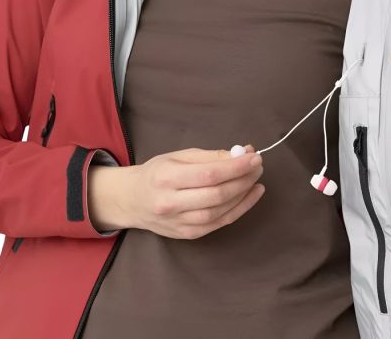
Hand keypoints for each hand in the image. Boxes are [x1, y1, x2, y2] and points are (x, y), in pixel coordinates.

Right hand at [123, 145, 265, 239]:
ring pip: (220, 211)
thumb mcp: (178, 156)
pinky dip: (239, 210)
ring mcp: (179, 223)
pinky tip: (250, 196)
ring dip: (244, 195)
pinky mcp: (187, 235)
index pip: (209, 174)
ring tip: (256, 179)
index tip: (254, 156)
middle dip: (243, 179)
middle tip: (258, 166)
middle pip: (216, 195)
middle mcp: (171, 203)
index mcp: (166, 178)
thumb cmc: (157, 173)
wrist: (132, 200)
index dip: (235, 167)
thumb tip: (240, 154)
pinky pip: (218, 223)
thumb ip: (209, 156)